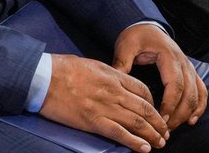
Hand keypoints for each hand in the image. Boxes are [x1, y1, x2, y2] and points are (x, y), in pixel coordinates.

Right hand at [39, 54, 168, 151]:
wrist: (42, 77)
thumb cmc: (61, 68)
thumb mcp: (90, 64)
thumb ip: (107, 74)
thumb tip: (116, 82)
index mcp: (112, 75)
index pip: (142, 90)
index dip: (154, 103)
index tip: (156, 111)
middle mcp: (113, 91)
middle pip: (145, 109)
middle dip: (159, 123)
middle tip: (165, 132)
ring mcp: (104, 107)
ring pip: (137, 123)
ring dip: (152, 135)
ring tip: (160, 143)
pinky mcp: (94, 121)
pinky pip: (120, 134)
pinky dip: (135, 142)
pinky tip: (144, 148)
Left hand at [112, 24, 206, 131]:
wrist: (148, 25)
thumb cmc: (137, 35)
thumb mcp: (126, 45)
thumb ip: (122, 63)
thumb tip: (115, 82)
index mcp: (169, 56)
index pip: (175, 85)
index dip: (169, 104)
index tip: (159, 118)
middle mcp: (184, 63)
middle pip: (188, 94)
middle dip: (178, 114)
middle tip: (164, 129)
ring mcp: (190, 68)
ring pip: (196, 95)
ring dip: (187, 113)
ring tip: (173, 127)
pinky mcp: (191, 73)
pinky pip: (201, 92)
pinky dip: (199, 107)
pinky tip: (191, 120)